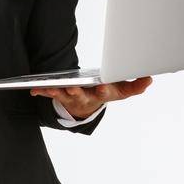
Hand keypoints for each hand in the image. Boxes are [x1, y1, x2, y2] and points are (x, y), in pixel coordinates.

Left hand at [30, 76, 153, 119]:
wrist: (88, 105)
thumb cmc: (106, 92)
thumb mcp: (122, 91)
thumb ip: (136, 86)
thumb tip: (149, 78)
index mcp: (101, 94)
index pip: (104, 92)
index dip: (104, 90)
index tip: (103, 86)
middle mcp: (86, 97)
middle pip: (81, 95)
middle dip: (78, 92)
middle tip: (73, 88)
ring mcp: (72, 97)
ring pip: (64, 95)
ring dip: (57, 92)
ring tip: (51, 89)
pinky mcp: (61, 94)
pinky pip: (50, 93)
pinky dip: (41, 92)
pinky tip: (33, 90)